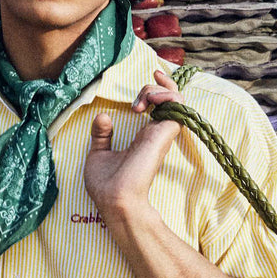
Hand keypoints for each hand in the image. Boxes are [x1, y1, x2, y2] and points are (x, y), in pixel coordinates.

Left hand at [84, 68, 180, 224]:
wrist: (114, 199)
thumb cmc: (107, 185)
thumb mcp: (98, 154)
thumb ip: (102, 136)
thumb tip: (103, 116)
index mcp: (143, 138)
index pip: (158, 108)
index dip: (154, 90)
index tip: (146, 78)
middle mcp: (155, 134)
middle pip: (170, 99)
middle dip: (154, 86)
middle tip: (137, 101)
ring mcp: (161, 133)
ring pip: (176, 98)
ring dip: (161, 89)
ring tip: (144, 98)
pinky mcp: (164, 134)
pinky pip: (178, 105)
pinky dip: (167, 94)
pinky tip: (151, 99)